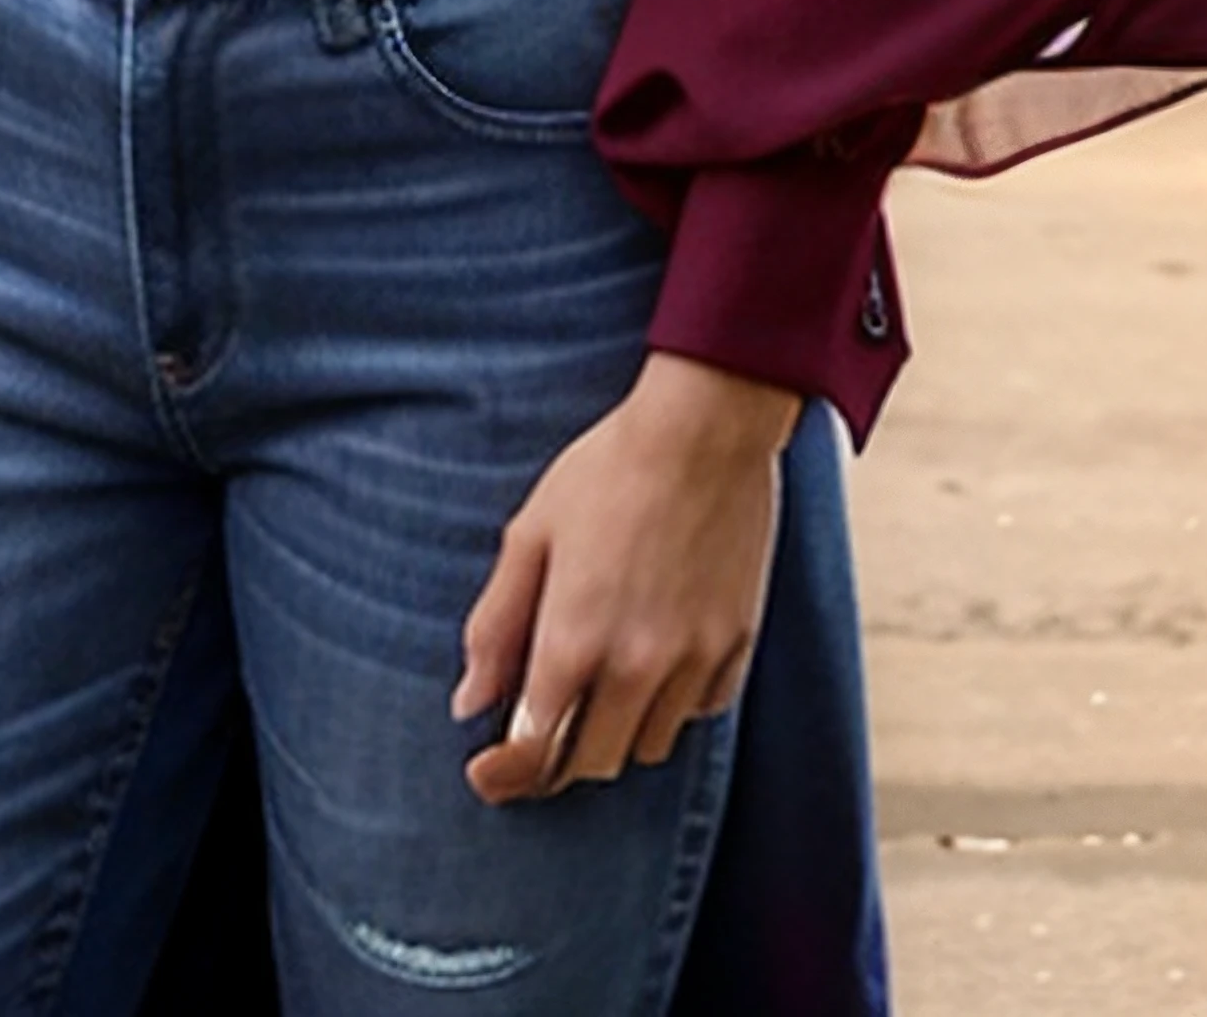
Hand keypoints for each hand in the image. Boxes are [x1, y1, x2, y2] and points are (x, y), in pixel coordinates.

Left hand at [452, 351, 797, 804]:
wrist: (702, 433)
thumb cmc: (604, 472)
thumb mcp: (529, 535)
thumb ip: (496, 626)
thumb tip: (469, 703)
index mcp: (574, 639)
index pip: (535, 748)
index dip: (505, 772)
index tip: (484, 772)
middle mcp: (637, 667)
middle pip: (592, 764)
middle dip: (557, 759)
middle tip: (536, 732)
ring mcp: (694, 662)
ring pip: (647, 747)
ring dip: (614, 733)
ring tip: (595, 687)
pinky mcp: (737, 648)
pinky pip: (698, 712)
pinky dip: (669, 706)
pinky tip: (651, 663)